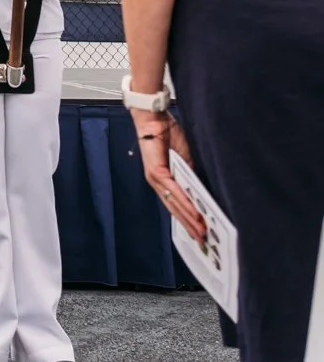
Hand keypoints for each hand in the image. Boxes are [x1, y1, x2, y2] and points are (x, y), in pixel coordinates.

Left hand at [133, 112, 206, 244]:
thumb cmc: (170, 137)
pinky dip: (184, 202)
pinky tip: (194, 212)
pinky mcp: (156, 172)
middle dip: (190, 227)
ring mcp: (155, 179)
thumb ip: (193, 177)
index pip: (177, 206)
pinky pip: (173, 191)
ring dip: (189, 218)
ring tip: (201, 231)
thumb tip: (205, 194)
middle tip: (203, 241)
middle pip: (175, 210)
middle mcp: (158, 184)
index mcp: (164, 182)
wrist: (155, 119)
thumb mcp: (187, 160)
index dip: (188, 221)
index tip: (200, 234)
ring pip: (174, 203)